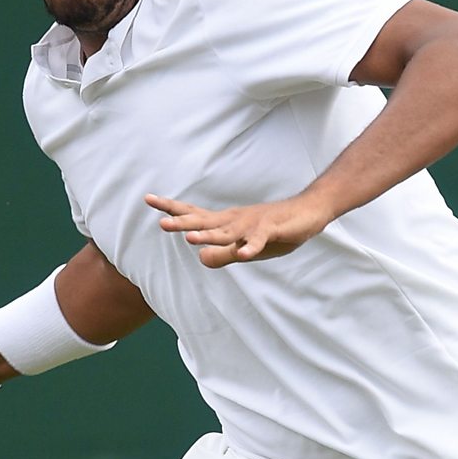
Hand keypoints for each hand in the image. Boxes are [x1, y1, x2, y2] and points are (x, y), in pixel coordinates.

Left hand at [145, 193, 332, 266]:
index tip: (148, 199)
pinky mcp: (272, 231)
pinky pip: (259, 242)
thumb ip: (223, 254)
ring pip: (228, 232)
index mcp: (226, 222)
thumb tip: (201, 259)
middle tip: (161, 223)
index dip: (172, 208)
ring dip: (210, 236)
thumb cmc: (275, 230)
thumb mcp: (246, 247)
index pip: (194, 214)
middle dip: (183, 222)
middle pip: (204, 221)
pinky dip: (251, 248)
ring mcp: (253, 225)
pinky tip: (243, 255)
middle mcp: (235, 220)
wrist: (309, 212)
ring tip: (190, 240)